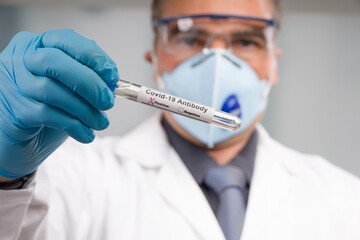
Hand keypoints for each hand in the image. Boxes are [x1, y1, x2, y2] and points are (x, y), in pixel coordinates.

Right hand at [0, 29, 117, 178]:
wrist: (24, 140)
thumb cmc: (49, 110)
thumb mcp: (70, 89)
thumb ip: (87, 81)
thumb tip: (111, 85)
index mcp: (37, 46)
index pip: (65, 40)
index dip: (93, 57)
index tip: (112, 76)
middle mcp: (20, 60)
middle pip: (56, 62)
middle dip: (89, 83)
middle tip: (108, 102)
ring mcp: (12, 84)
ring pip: (52, 91)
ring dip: (84, 109)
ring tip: (100, 123)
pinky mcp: (13, 109)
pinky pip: (47, 115)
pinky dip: (73, 125)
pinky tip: (85, 133)